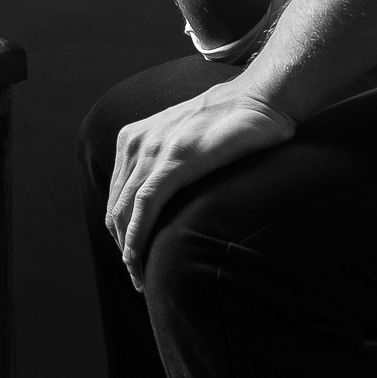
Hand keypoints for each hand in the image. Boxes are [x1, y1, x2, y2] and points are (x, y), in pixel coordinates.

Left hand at [107, 78, 295, 288]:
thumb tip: (170, 195)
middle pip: (116, 206)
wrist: (259, 99)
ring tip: (140, 278)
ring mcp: (153, 149)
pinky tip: (139, 260)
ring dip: (128, 250)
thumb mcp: (188, 138)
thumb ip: (170, 160)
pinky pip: (144, 207)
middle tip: (136, 277)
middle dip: (122, 245)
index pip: (118, 194)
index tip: (133, 257)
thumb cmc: (233, 122)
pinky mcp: (174, 161)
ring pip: (125, 211)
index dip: (121, 229)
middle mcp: (137, 142)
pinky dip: (137, 238)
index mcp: (135, 137)